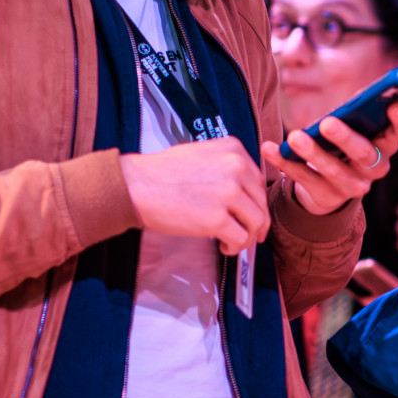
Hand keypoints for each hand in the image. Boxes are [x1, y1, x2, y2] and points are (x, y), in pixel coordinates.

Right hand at [123, 136, 270, 255]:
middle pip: (261, 202)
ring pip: (256, 222)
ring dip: (247, 236)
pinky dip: (235, 247)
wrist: (136, 186)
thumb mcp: (201, 154)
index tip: (251, 213)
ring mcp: (228, 193)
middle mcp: (235, 168)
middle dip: (257, 222)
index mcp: (233, 150)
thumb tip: (245, 190)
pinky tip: (224, 246)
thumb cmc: (162, 173)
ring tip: (233, 241)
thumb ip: (226, 166)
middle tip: (252, 234)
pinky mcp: (217, 218)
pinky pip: (240, 238)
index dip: (256, 201)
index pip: (259, 181)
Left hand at [264, 104, 397, 217]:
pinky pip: (303, 179)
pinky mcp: (326, 197)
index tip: (395, 105)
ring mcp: (352, 186)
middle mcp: (374, 169)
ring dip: (312, 153)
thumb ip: (358, 113)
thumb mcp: (354, 127)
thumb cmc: (343, 143)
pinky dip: (284, 162)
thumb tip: (356, 98)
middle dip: (346, 138)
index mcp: (386, 146)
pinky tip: (269, 148)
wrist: (326, 185)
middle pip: (365, 154)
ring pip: (333, 170)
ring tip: (294, 136)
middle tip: (327, 122)